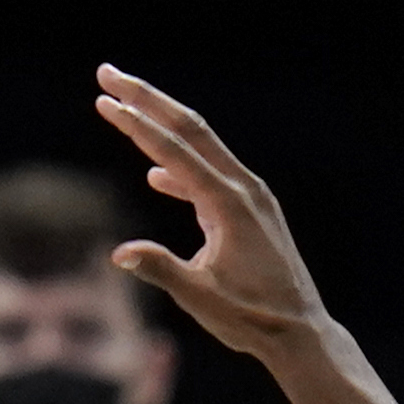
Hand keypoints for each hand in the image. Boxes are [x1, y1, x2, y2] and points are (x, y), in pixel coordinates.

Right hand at [92, 67, 327, 355]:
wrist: (301, 332)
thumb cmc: (252, 318)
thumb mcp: (201, 298)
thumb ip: (162, 270)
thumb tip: (119, 254)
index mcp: (229, 204)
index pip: (173, 151)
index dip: (135, 123)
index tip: (103, 99)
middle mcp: (243, 188)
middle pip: (189, 129)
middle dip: (146, 98)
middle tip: (107, 72)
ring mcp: (250, 197)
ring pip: (199, 146)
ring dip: (160, 124)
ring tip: (124, 107)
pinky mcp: (250, 211)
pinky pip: (208, 175)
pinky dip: (179, 167)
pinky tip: (156, 176)